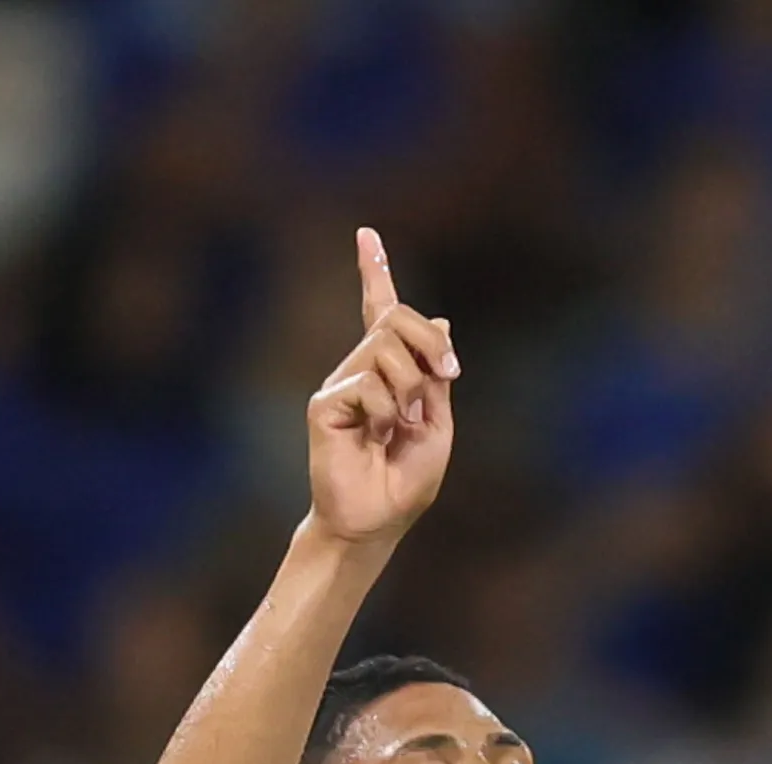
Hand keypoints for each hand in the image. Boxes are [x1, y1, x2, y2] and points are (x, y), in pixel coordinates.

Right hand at [306, 227, 458, 544]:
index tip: (366, 234)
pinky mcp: (326, 404)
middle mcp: (361, 369)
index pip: (380, 312)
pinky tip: (377, 436)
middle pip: (397, 318)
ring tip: (404, 425)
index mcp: (390, 371)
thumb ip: (436, 374)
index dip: (375, 272)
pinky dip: (387, 411)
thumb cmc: (406, 479)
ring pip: (386, 350)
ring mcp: (341, 384)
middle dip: (431, 342)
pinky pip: (368, 384)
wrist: (376, 520)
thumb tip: (442, 320)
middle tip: (446, 377)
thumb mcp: (438, 422)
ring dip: (412, 388)